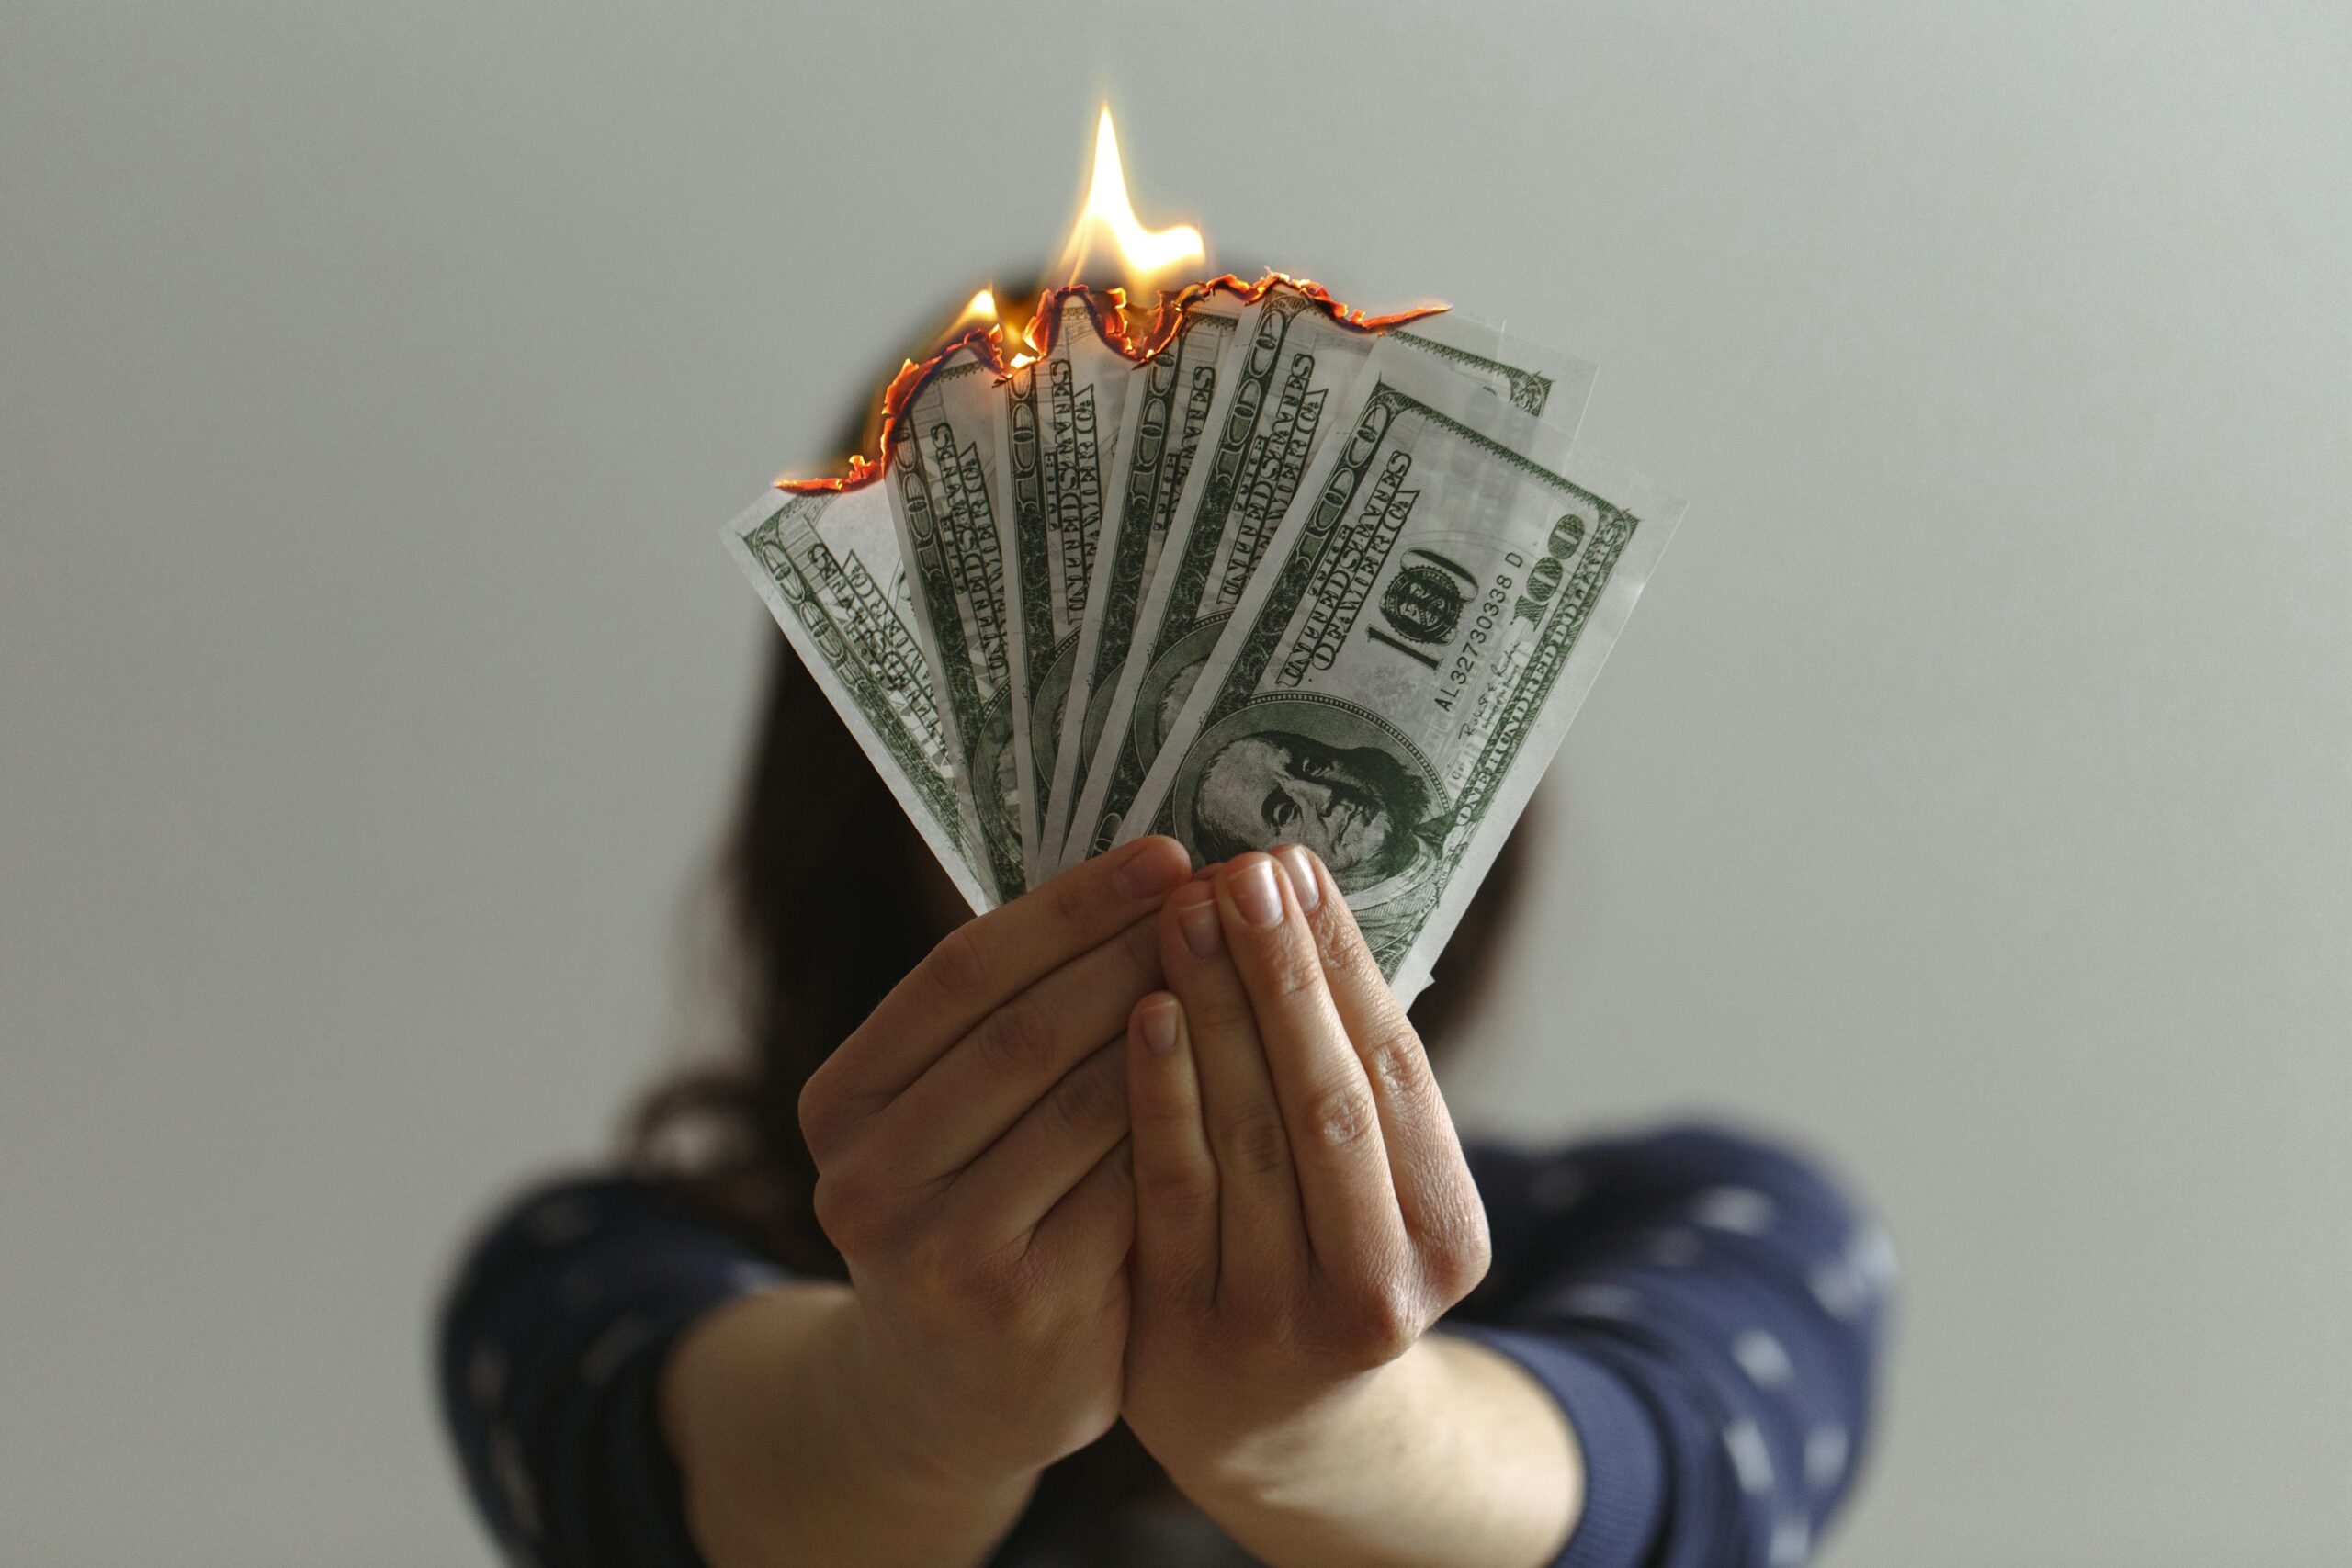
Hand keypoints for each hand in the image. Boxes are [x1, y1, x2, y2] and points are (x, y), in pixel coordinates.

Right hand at [796, 834, 1193, 1487]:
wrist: (950, 1396)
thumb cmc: (976, 1213)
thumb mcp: (946, 1120)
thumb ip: (1007, 1021)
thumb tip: (1139, 876)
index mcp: (842, 1102)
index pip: (962, 972)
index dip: (1070, 905)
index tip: (1166, 853)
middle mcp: (867, 1175)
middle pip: (1024, 1031)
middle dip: (1137, 952)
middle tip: (1233, 897)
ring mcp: (938, 1248)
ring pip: (1085, 1104)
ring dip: (1181, 1026)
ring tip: (1255, 967)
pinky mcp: (1022, 1304)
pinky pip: (1128, 1185)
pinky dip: (1188, 1119)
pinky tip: (1252, 1069)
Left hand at [1117, 846, 1492, 1498]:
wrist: (1274, 1429)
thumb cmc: (1321, 1258)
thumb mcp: (1374, 1186)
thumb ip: (1345, 1069)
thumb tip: (1297, 894)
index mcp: (1445, 1233)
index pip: (1394, 1069)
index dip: (1343, 963)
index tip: (1296, 867)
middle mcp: (1377, 1284)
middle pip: (1327, 1099)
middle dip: (1283, 974)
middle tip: (1241, 870)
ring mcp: (1278, 1317)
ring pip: (1248, 1137)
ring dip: (1215, 1012)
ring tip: (1185, 911)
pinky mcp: (1185, 1335)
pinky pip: (1168, 1192)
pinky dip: (1158, 1096)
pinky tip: (1142, 1010)